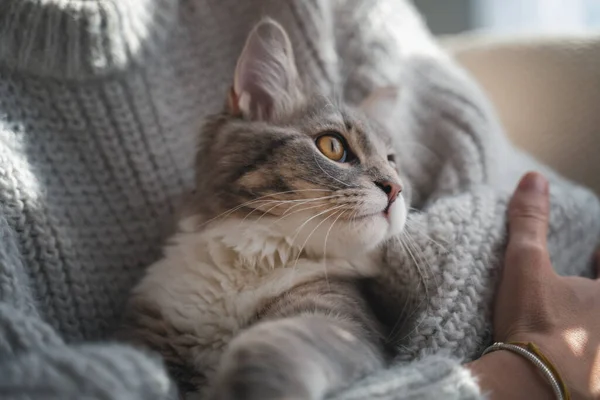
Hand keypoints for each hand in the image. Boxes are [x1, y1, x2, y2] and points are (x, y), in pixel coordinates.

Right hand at [469, 172, 599, 399]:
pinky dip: (591, 344)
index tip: (594, 251)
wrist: (530, 384)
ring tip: (578, 315)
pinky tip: (576, 347)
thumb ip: (530, 221)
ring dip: (591, 314)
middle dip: (595, 279)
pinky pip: (598, 356)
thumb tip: (533, 178)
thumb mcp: (526, 264)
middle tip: (587, 275)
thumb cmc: (534, 320)